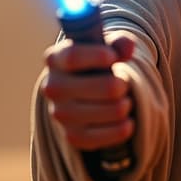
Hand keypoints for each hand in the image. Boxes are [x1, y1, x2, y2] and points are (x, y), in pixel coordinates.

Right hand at [41, 35, 135, 150]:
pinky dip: (125, 127)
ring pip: (114, 110)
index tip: (113, 57)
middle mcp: (53, 87)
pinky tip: (126, 120)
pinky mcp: (72, 136)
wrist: (81, 93)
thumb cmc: (95, 63)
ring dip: (126, 105)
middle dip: (122, 85)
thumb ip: (118, 43)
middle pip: (106, 87)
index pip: (73, 57)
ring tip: (124, 100)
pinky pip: (111, 134)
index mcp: (55, 59)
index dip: (98, 56)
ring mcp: (60, 114)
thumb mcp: (104, 47)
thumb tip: (128, 47)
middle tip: (123, 84)